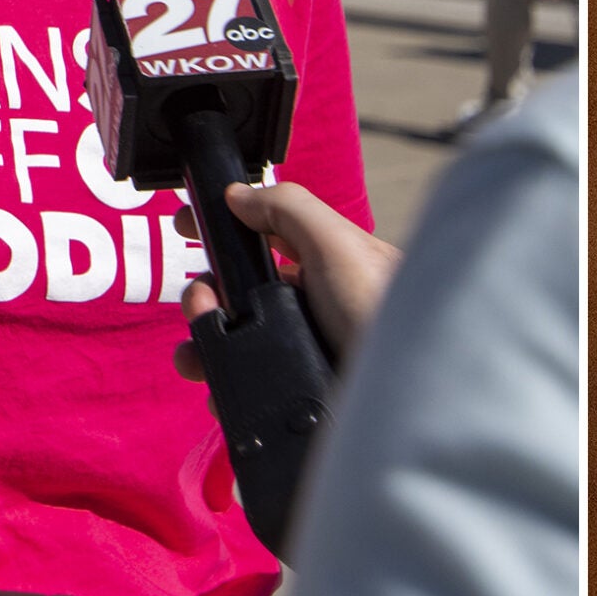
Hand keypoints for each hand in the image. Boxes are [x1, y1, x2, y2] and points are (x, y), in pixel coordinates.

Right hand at [174, 182, 400, 380]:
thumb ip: (290, 210)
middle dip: (205, 298)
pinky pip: (250, 386)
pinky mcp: (299, 393)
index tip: (185, 226)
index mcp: (329, 264)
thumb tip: (237, 195)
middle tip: (198, 309)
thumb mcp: (340, 246)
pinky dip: (225, 386)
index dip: (227, 227)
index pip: (267, 235)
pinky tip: (215, 393)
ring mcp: (306, 352)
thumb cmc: (382, 315)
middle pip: (243, 293)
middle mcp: (316, 306)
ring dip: (203, 345)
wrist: (410, 400)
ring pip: (239, 342)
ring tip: (194, 360)